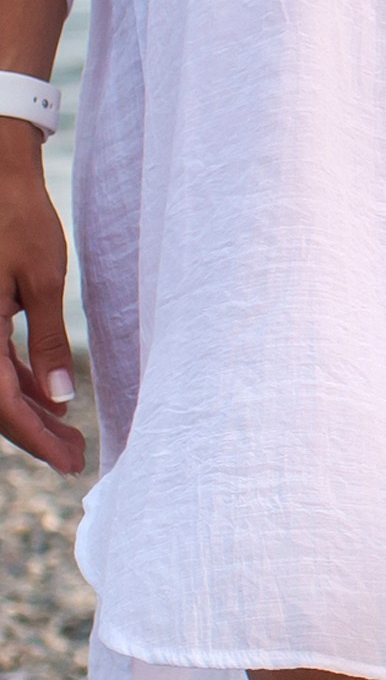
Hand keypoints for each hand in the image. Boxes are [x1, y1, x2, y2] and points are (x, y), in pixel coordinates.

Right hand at [0, 124, 81, 473]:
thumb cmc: (15, 219)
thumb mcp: (40, 280)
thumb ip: (47, 342)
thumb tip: (58, 399)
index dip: (33, 435)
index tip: (68, 460)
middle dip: (32, 432)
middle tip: (75, 456)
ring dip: (25, 412)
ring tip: (69, 434)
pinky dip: (15, 383)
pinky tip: (47, 399)